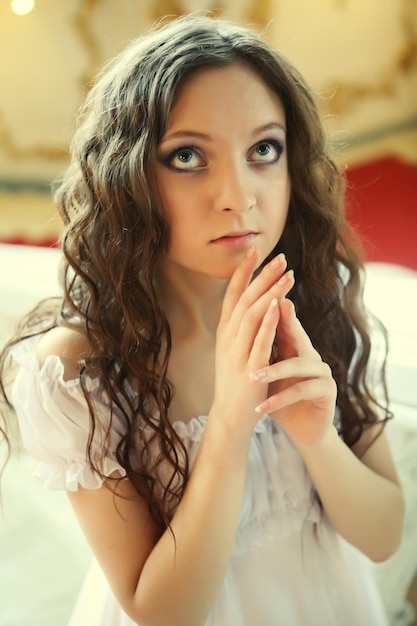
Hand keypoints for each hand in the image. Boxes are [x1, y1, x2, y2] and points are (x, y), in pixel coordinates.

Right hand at [210, 248, 294, 433]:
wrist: (231, 415)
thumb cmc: (238, 380)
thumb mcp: (235, 348)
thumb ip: (242, 326)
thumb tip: (256, 300)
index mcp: (226, 331)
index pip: (233, 294)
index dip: (243, 271)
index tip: (254, 250)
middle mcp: (228, 337)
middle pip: (245, 298)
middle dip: (262, 276)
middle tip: (280, 257)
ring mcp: (237, 352)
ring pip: (252, 315)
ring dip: (269, 292)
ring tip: (287, 274)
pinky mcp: (249, 368)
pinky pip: (259, 340)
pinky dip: (267, 321)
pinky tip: (277, 305)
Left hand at [249, 297, 336, 447]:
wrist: (301, 429)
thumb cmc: (281, 399)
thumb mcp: (267, 374)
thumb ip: (259, 352)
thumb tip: (233, 328)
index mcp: (295, 348)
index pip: (283, 325)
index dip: (273, 310)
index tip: (258, 297)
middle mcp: (310, 354)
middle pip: (297, 335)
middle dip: (285, 323)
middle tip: (273, 310)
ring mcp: (321, 371)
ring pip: (298, 365)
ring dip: (274, 371)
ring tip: (252, 377)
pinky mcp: (327, 390)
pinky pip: (302, 391)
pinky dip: (281, 399)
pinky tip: (263, 407)